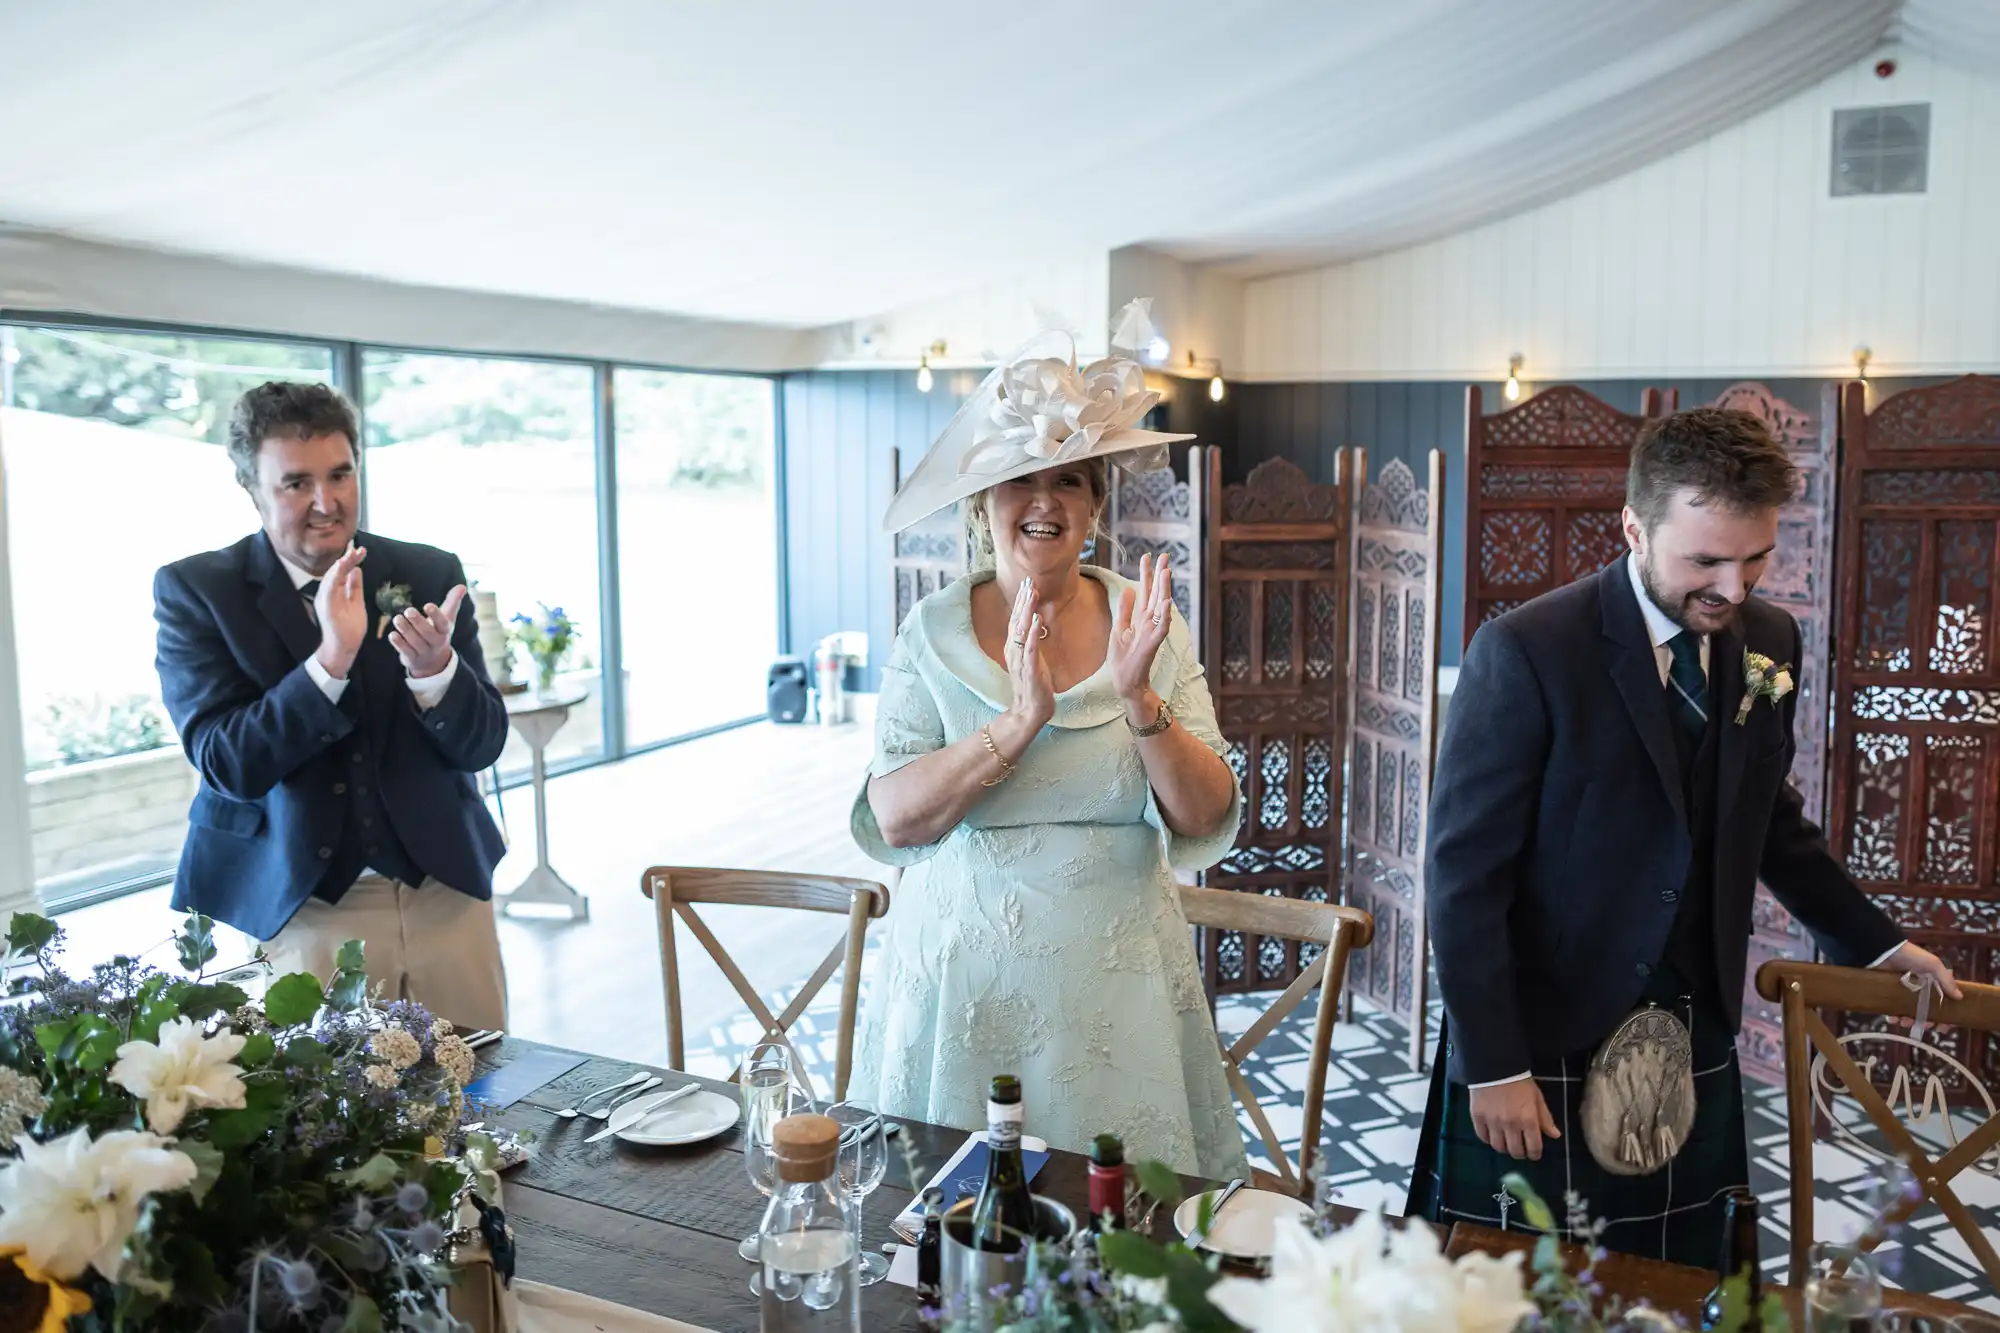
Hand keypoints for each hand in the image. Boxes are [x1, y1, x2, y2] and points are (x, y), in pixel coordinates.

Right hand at [313, 546, 367, 679]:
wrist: (345, 646)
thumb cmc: (350, 626)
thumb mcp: (356, 601)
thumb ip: (354, 586)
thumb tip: (356, 569)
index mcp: (334, 591)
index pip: (342, 572)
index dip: (350, 560)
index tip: (361, 551)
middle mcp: (328, 593)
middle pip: (336, 572)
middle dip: (347, 559)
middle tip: (358, 549)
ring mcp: (325, 600)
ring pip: (331, 577)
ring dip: (340, 565)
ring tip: (350, 554)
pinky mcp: (325, 606)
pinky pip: (328, 588)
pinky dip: (334, 577)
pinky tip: (340, 567)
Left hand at [388, 584, 466, 680]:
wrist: (433, 662)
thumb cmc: (438, 633)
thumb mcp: (447, 619)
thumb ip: (452, 602)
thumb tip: (462, 586)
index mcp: (445, 631)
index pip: (443, 623)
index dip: (436, 615)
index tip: (428, 605)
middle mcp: (436, 643)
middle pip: (428, 633)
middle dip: (418, 622)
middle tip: (408, 610)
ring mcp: (424, 652)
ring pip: (415, 642)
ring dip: (406, 630)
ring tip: (397, 618)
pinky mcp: (412, 658)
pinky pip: (406, 651)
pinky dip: (399, 643)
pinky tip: (393, 634)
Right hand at [1002, 576, 1054, 729]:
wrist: (1030, 710)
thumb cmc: (1033, 683)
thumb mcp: (1031, 657)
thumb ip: (1030, 640)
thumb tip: (1034, 621)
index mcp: (1014, 647)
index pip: (1017, 619)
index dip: (1022, 601)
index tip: (1027, 583)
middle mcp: (1014, 651)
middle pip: (1017, 621)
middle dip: (1023, 600)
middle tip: (1029, 581)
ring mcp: (1021, 660)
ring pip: (1022, 631)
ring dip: (1026, 611)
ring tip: (1032, 593)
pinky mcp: (1030, 671)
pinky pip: (1030, 650)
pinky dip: (1032, 634)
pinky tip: (1036, 621)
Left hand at [1109, 554, 1173, 705]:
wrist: (1125, 682)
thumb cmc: (1123, 658)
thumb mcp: (1119, 628)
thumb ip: (1125, 609)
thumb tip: (1128, 589)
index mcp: (1141, 617)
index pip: (1145, 590)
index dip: (1146, 573)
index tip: (1147, 555)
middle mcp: (1149, 622)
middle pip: (1156, 593)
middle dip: (1159, 575)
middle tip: (1164, 555)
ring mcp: (1153, 632)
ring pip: (1161, 606)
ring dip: (1165, 589)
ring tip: (1166, 571)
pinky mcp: (1152, 644)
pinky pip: (1161, 628)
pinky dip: (1164, 615)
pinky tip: (1166, 602)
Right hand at [1469, 1080, 1559, 1160]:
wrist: (1495, 1066)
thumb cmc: (1520, 1081)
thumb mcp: (1537, 1098)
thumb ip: (1545, 1118)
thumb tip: (1555, 1135)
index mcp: (1528, 1120)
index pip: (1533, 1147)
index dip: (1535, 1154)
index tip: (1534, 1154)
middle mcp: (1510, 1125)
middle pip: (1515, 1151)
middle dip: (1520, 1153)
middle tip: (1520, 1150)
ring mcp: (1492, 1122)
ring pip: (1498, 1147)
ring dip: (1504, 1148)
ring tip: (1506, 1143)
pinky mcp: (1477, 1117)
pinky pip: (1482, 1136)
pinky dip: (1488, 1139)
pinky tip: (1492, 1135)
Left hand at [1873, 941, 1961, 1028]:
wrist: (1881, 951)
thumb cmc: (1910, 956)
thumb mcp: (1932, 964)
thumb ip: (1946, 979)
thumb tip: (1960, 997)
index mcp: (1933, 982)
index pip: (1943, 1003)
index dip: (1945, 1016)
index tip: (1945, 1027)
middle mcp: (1920, 989)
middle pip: (1927, 1011)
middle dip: (1927, 1021)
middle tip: (1925, 1026)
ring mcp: (1904, 992)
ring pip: (1910, 1012)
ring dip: (1910, 1020)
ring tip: (1905, 1023)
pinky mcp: (1889, 993)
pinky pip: (1893, 1009)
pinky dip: (1894, 1016)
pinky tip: (1893, 1019)